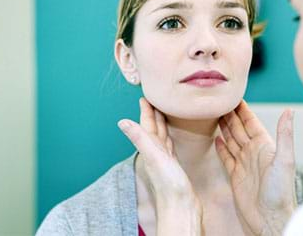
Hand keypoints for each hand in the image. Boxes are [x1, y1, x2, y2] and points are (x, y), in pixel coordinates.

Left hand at [118, 98, 201, 234]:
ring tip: (162, 109)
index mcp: (151, 148)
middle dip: (153, 113)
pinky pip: (169, 144)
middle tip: (154, 97)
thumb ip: (139, 139)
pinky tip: (170, 134)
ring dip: (161, 122)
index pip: (146, 124)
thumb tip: (121, 121)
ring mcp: (164, 159)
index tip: (144, 96)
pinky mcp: (174, 165)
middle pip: (153, 128)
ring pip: (161, 135)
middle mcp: (155, 152)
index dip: (146, 110)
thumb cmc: (169, 185)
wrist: (182, 207)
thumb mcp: (154, 157)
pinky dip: (169, 135)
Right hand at [215, 100, 295, 235]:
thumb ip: (285, 134)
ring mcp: (243, 163)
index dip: (242, 109)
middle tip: (219, 101)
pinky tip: (216, 139)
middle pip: (238, 128)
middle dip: (230, 115)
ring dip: (224, 128)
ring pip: (231, 140)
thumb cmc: (280, 192)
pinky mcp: (235, 175)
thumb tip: (289, 111)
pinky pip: (226, 157)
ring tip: (215, 115)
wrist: (269, 218)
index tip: (234, 96)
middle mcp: (253, 152)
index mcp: (264, 145)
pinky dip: (221, 147)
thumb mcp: (284, 160)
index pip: (251, 122)